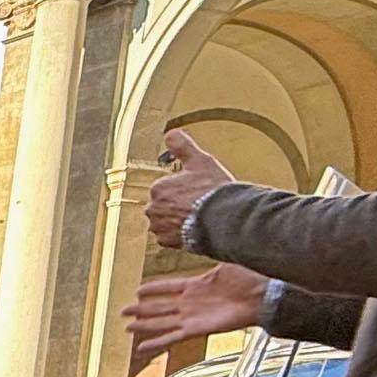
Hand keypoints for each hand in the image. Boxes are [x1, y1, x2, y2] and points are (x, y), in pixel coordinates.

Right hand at [125, 262, 265, 367]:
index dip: (153, 289)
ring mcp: (192, 317)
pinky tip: (142, 347)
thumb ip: (213, 256)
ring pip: (162, 322)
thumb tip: (208, 239)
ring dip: (144, 325)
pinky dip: (156, 343)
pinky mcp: (196, 329)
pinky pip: (171, 338)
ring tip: (127, 328)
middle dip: (141, 310)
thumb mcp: (227, 261)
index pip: (168, 287)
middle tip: (124, 312)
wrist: (261, 295)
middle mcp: (191, 302)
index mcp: (197, 284)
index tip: (137, 291)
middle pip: (160, 306)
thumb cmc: (250, 277)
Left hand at [144, 129, 235, 248]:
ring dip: (178, 219)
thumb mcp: (200, 161)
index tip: (196, 190)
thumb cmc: (212, 191)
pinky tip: (195, 228)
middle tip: (198, 204)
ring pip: (166, 221)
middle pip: (164, 205)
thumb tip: (170, 133)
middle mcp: (153, 209)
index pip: (166, 188)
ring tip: (198, 217)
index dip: (183, 189)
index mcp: (158, 188)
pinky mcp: (167, 242)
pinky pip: (170, 237)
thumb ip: (183, 146)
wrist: (223, 219)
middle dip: (178, 205)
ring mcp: (159, 227)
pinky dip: (180, 234)